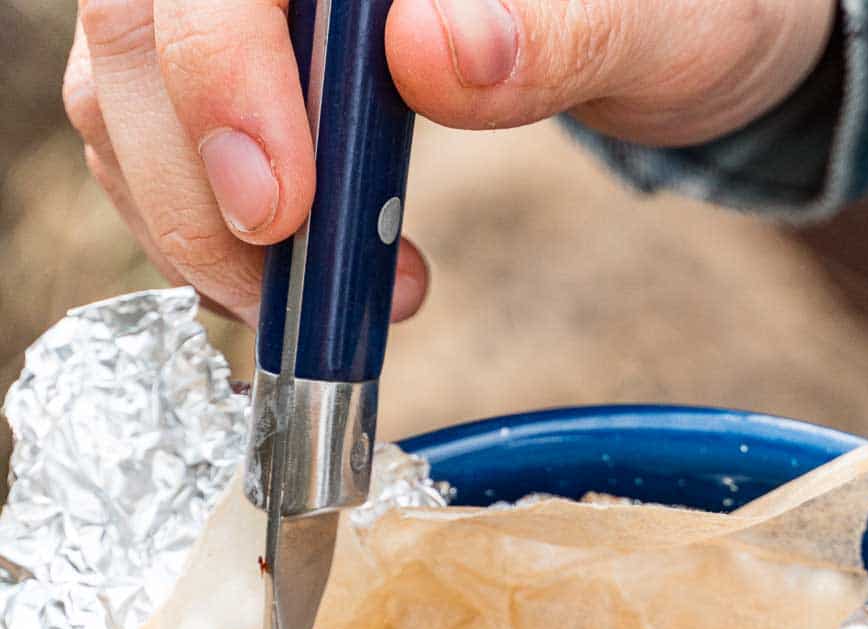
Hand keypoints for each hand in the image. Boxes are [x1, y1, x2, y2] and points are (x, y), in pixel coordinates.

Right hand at [64, 0, 836, 327]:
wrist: (679, 28)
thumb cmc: (683, 4)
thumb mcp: (659, 21)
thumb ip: (552, 33)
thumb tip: (432, 50)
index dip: (217, 72)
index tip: (280, 206)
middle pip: (135, 23)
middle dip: (191, 174)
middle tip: (287, 286)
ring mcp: (256, 1)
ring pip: (122, 86)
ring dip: (194, 218)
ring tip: (325, 298)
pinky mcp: (248, 55)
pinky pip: (159, 133)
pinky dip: (206, 225)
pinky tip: (303, 274)